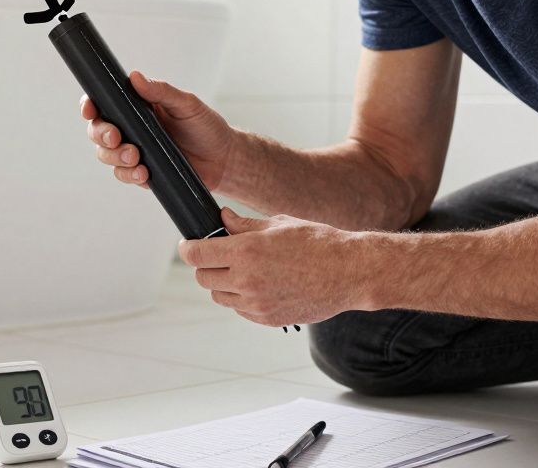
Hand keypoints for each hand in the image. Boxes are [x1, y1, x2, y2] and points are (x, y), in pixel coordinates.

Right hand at [80, 71, 235, 190]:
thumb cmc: (206, 127)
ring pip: (106, 155)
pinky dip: (129, 174)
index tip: (90, 109)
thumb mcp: (186, 104)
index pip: (104, 103)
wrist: (224, 159)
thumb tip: (136, 77)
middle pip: (98, 131)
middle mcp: (132, 128)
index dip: (90, 105)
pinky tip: (143, 173)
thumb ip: (161, 92)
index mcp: (138, 107)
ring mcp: (135, 151)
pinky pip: (124, 174)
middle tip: (116, 137)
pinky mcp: (142, 172)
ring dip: (115, 157)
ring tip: (135, 157)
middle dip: (101, 135)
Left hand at [178, 208, 375, 326]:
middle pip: (203, 277)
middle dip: (206, 265)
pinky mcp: (267, 319)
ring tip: (243, 270)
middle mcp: (247, 280)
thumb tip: (222, 219)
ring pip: (219, 296)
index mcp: (247, 251)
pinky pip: (240, 310)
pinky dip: (241, 298)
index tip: (188, 245)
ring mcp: (256, 303)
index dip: (188, 248)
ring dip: (223, 283)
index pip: (197, 254)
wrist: (349, 272)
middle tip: (219, 256)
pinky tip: (260, 285)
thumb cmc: (318, 242)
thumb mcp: (279, 224)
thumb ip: (244, 225)